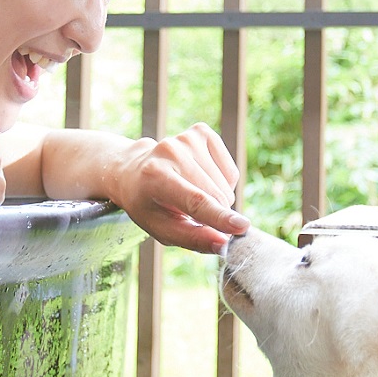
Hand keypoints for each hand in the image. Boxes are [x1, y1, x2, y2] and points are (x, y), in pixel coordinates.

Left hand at [109, 123, 247, 252]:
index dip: (219, 216)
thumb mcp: (161, 229)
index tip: (243, 227)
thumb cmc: (148, 205)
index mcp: (156, 177)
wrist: (134, 171)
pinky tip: (202, 180)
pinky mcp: (202, 132)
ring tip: (192, 195)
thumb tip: (224, 244)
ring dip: (218, 199)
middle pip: (216, 195)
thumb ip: (192, 238)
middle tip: (192, 214)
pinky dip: (223, 183)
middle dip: (215, 214)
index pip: (195, 200)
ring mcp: (187, 138)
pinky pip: (231, 172)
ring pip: (226, 186)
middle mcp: (171, 151)